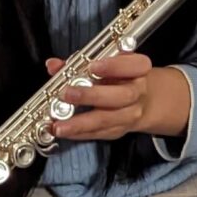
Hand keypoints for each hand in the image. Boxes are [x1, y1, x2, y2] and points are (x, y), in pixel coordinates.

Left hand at [45, 54, 193, 142]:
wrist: (142, 101)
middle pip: (121, 96)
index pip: (133, 66)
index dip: (114, 66)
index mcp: (138, 70)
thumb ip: (80, 62)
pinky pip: (99, 133)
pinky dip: (79, 133)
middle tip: (67, 94)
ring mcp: (130, 114)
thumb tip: (54, 65)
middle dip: (92, 96)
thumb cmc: (119, 77)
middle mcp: (137, 92)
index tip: (93, 66)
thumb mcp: (107, 63)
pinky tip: (65, 131)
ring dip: (81, 122)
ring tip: (59, 124)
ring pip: (107, 119)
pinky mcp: (119, 129)